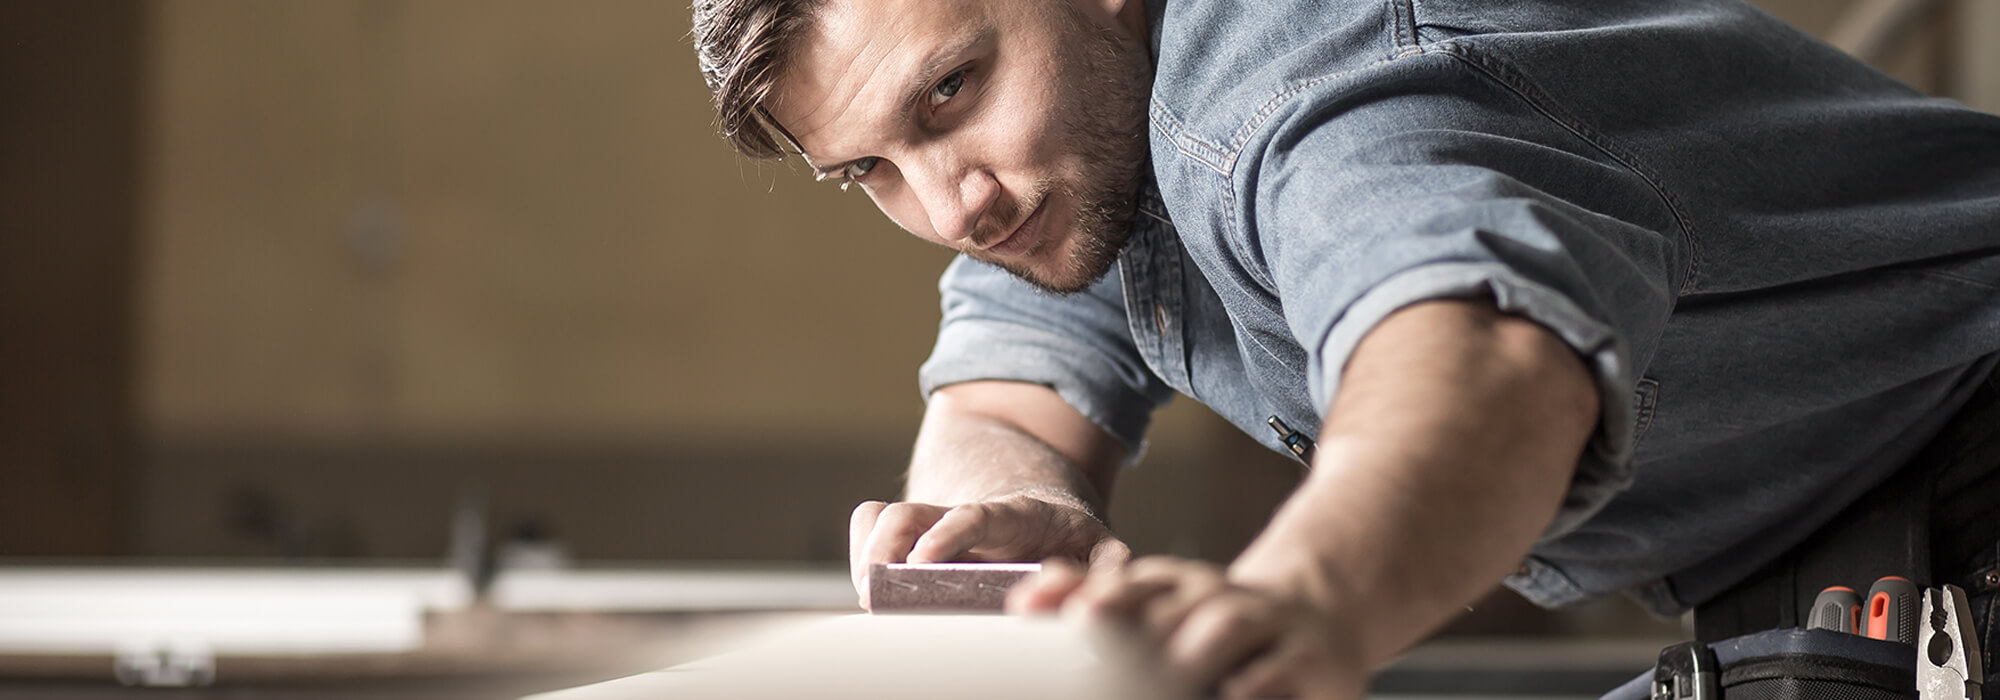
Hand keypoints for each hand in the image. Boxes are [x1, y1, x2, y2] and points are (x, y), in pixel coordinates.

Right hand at [848, 494, 1129, 608]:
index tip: (923, 561)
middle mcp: (964, 515)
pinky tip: (869, 588)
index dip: (950, 533)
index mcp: (1013, 516)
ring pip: (885, 521)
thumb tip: (1112, 571)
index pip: (976, 514)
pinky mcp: (914, 538)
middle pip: (910, 515)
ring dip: (866, 556)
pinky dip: (861, 551)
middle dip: (886, 548)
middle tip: (876, 591)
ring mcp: (934, 524)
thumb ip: (1106, 561)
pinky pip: (872, 526)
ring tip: (869, 598)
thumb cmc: (1069, 539)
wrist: (1043, 514)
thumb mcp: (1096, 545)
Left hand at [1007, 556, 1366, 699]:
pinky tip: (1231, 693)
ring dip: (1187, 651)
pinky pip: (1277, 670)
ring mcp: (1263, 622)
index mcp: (1175, 585)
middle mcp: (1215, 597)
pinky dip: (1253, 684)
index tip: (1042, 610)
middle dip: (1128, 625)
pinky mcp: (1308, 657)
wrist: (1322, 620)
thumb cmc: (1225, 625)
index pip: (1124, 582)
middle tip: (1088, 650)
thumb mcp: (1165, 605)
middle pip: (1167, 604)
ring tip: (1160, 676)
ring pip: (1223, 627)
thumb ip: (1101, 599)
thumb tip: (1026, 600)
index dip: (1084, 593)